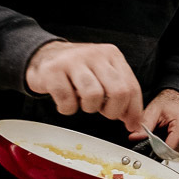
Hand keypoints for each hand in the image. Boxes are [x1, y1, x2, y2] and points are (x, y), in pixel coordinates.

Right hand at [25, 42, 142, 127]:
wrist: (44, 56)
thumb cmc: (77, 71)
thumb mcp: (103, 76)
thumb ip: (121, 95)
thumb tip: (134, 122)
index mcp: (112, 55)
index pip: (132, 87)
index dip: (133, 110)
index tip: (131, 123)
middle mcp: (95, 55)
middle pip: (118, 91)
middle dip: (113, 111)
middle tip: (102, 111)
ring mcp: (73, 61)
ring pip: (93, 95)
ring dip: (89, 107)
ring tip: (82, 102)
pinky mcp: (53, 71)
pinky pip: (67, 101)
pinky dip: (67, 108)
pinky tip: (66, 101)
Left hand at [132, 89, 178, 156]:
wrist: (178, 98)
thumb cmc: (167, 103)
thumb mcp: (152, 111)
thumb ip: (144, 126)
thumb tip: (135, 137)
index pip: (171, 149)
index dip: (159, 150)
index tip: (153, 145)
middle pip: (176, 152)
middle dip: (165, 148)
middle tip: (161, 135)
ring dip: (172, 147)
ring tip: (169, 133)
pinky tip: (176, 136)